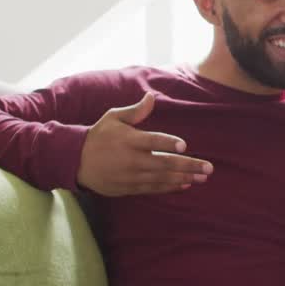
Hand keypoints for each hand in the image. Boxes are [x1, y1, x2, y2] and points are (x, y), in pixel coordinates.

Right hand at [76, 92, 212, 195]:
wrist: (75, 162)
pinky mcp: (128, 187)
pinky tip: (185, 184)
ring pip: (161, 178)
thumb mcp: (113, 118)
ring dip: (184, 178)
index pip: (151, 141)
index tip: (184, 146)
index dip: (168, 143)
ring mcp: (130, 176)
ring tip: (202, 178)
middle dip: (188, 166)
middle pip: (163, 163)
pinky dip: (169, 187)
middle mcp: (130, 159)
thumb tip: (151, 97)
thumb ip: (135, 111)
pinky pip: (153, 188)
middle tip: (209, 168)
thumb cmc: (98, 136)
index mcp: (128, 140)